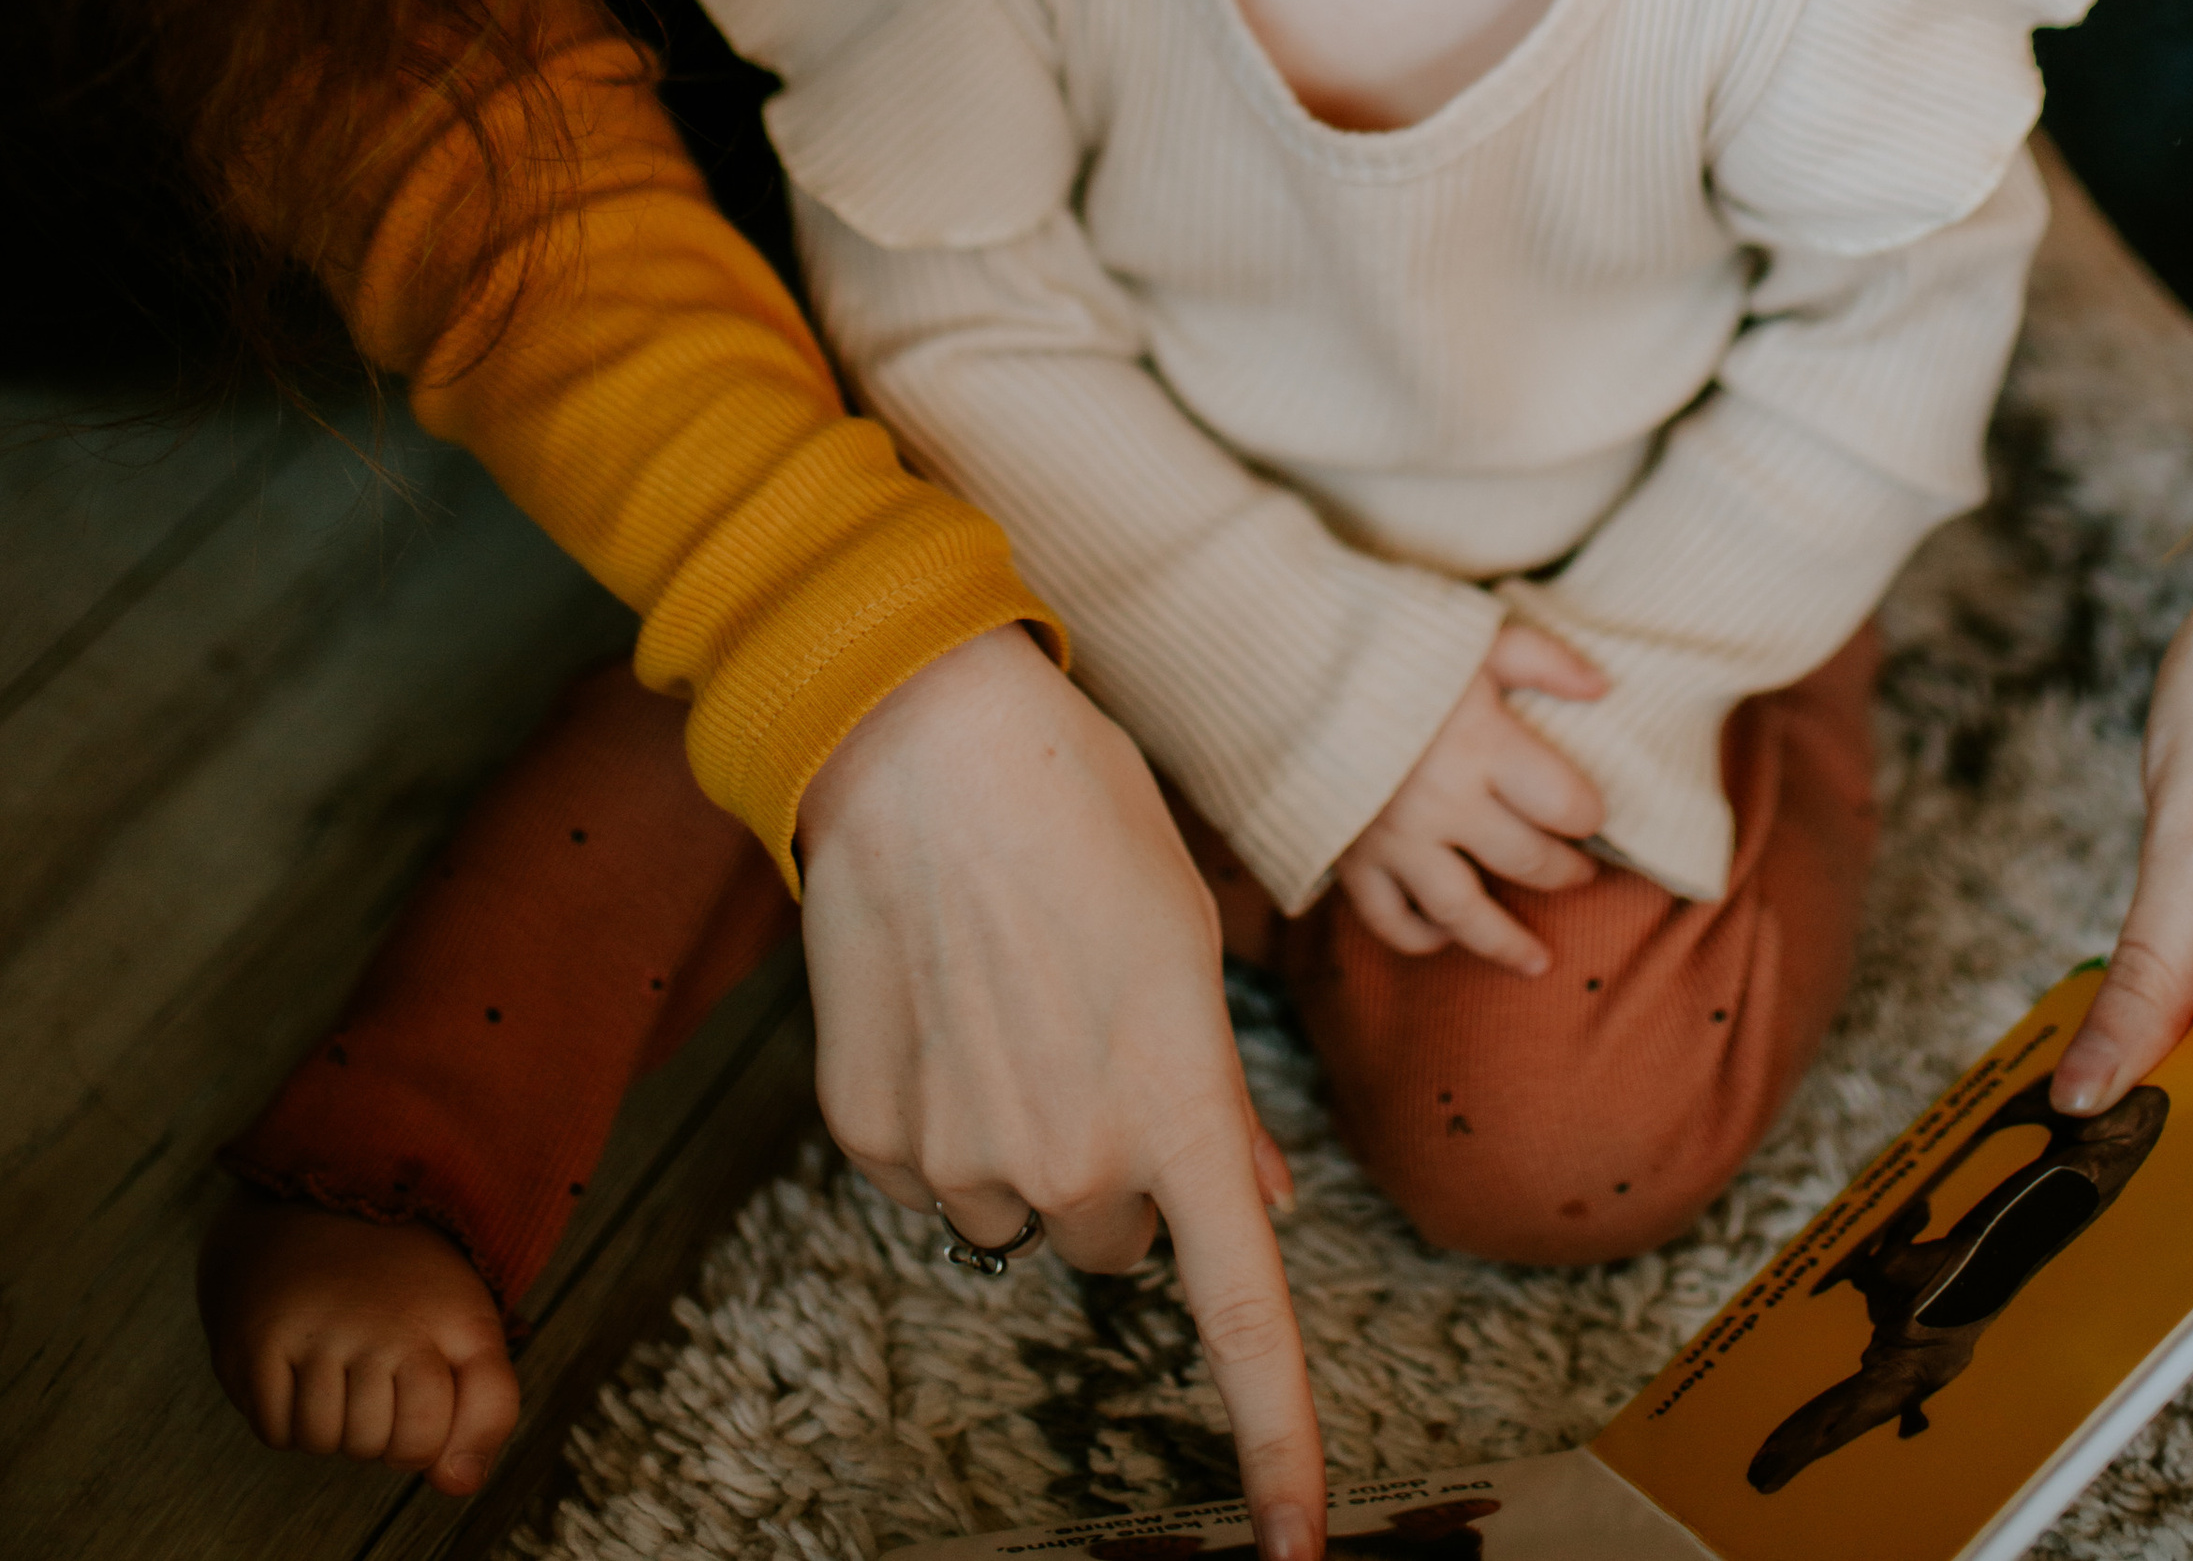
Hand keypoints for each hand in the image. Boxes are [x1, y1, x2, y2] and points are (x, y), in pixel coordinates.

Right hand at [198, 1195, 518, 1496]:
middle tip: (370, 1370)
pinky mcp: (261, 1339)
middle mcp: (387, 1318)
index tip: (417, 1396)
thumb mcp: (465, 1325)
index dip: (424, 1439)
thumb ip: (485, 1407)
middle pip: (378, 1447)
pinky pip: (276, 1433)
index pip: (435, 1438)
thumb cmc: (400, 1286)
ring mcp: (322, 1328)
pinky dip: (283, 1417)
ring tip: (334, 1364)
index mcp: (447, 1314)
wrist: (310, 1204)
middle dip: (375, 1430)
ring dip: (327, 1424)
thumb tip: (459, 1483)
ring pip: (325, 1443)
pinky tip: (296, 1365)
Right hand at [797, 626, 1320, 1560]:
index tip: (1293, 1555)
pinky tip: (936, 999)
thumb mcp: (1190, 942)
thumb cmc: (1081, 814)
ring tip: (1004, 989)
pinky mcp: (873, 1136)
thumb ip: (1218, 1099)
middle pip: (1112, 1229)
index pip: (1241, 1316)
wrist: (923, 740)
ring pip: (1016, 1201)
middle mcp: (1074, 1160)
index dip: (1277, 1443)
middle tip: (1085, 1025)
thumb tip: (1247, 1196)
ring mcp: (963, 1159)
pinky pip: (927, 1171)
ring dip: (1018, 1130)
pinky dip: (935, 1108)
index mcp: (1178, 1107)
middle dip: (1110, 1155)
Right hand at [1334, 621, 1609, 977]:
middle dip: (1564, 871)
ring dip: (1507, 942)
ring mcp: (1397, 840)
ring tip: (1538, 961)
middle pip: (1527, 861)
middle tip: (1581, 873)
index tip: (1592, 814)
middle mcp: (1446, 804)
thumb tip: (1604, 688)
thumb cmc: (1389, 645)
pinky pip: (1392, 921)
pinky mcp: (1352, 859)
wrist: (1284, 661)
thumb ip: (1543, 659)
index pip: (1565, 804)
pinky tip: (1445, 934)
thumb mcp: (1472, 636)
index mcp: (1483, 744)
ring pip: (1466, 914)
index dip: (1590, 814)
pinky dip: (1421, 937)